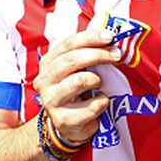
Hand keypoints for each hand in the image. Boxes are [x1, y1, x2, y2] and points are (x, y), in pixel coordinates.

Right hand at [32, 29, 119, 143]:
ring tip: (100, 84)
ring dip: (96, 80)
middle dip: (98, 55)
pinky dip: (102, 102)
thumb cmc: (77, 90)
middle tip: (116, 55)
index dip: (90, 38)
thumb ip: (88, 52)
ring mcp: (51, 101)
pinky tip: (101, 102)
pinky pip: (90, 107)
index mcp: (48, 63)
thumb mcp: (78, 69)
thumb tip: (109, 37)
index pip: (68, 44)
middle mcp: (44, 80)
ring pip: (78, 81)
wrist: (70, 124)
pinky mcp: (62, 120)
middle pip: (71, 60)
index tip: (109, 36)